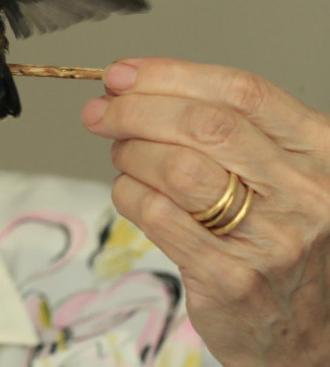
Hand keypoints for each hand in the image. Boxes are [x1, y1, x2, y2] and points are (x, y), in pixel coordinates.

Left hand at [82, 57, 329, 365]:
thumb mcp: (281, 173)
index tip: (122, 74)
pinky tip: (131, 192)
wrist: (308, 332)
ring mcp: (272, 238)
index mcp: (323, 152)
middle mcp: (305, 193)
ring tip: (123, 154)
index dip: (171, 75)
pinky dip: (128, 193)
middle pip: (205, 125)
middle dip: (136, 109)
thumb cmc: (280, 237)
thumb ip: (227, 128)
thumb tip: (133, 86)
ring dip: (130, 152)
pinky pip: (157, 214)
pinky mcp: (231, 278)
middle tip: (100, 111)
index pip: (243, 92)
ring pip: (177, 166)